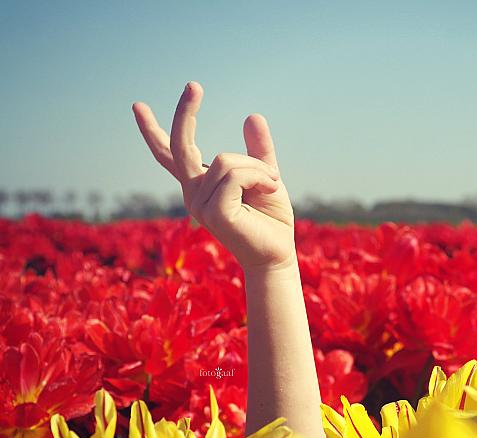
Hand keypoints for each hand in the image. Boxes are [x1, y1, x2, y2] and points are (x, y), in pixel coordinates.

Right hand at [132, 81, 295, 271]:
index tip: (137, 107)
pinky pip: (234, 175)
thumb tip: (251, 115)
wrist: (277, 253)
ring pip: (226, 160)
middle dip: (185, 113)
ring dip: (257, 167)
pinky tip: (270, 190)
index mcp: (200, 185)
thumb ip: (257, 150)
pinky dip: (258, 177)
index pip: (169, 155)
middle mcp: (193, 193)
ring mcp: (199, 205)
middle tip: (192, 84)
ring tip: (271, 184)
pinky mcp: (213, 213)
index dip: (153, 131)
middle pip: (180, 146)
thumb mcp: (265, 175)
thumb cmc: (270, 218)